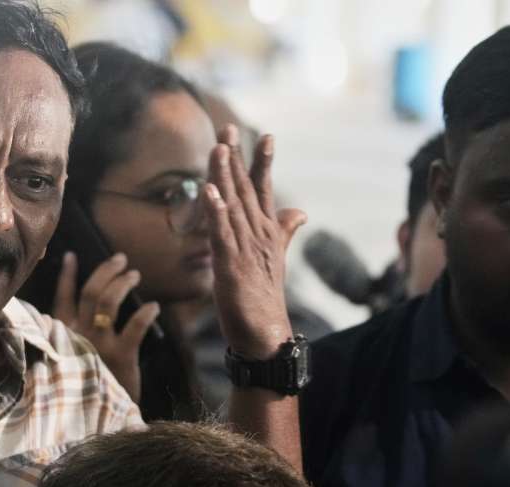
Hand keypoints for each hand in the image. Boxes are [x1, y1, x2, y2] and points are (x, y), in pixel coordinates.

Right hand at [52, 252, 160, 401]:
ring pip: (108, 301)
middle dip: (106, 271)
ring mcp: (98, 345)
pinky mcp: (121, 356)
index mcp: (63, 335)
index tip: (73, 256)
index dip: (67, 275)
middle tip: (121, 259)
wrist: (96, 420)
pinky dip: (145, 313)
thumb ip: (72, 340)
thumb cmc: (85, 389)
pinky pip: (135, 326)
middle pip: (91, 292)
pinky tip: (153, 306)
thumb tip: (83, 315)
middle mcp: (78, 336)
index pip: (63, 298)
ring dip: (123, 283)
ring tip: (135, 274)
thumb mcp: (71, 361)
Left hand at [205, 125, 306, 358]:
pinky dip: (216, 213)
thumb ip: (285, 231)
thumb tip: (300, 211)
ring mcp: (245, 249)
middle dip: (237, 158)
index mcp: (266, 232)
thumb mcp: (274, 258)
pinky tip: (210, 193)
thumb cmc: (265, 296)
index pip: (263, 191)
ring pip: (233, 206)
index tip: (265, 135)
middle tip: (229, 128)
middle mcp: (258, 235)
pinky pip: (221, 235)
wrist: (266, 334)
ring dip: (225, 177)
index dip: (262, 163)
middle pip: (246, 190)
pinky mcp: (231, 266)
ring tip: (219, 148)